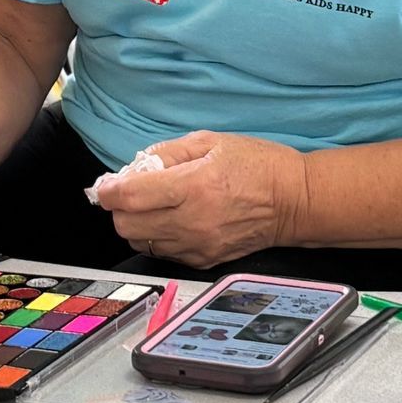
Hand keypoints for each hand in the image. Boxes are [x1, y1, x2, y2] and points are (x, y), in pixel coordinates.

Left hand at [93, 131, 306, 267]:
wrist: (296, 202)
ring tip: (154, 206)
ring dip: (138, 224)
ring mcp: (198, 245)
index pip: (131, 196)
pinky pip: (164, 253)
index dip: (109, 191)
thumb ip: (168, 152)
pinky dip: (158, 238)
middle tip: (130, 194)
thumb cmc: (259, 166)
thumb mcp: (212, 142)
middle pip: (127, 225)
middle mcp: (192, 221)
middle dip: (120, 209)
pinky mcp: (205, 260)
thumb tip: (135, 167)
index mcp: (194, 186)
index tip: (105, 186)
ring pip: (141, 243)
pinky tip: (172, 220)